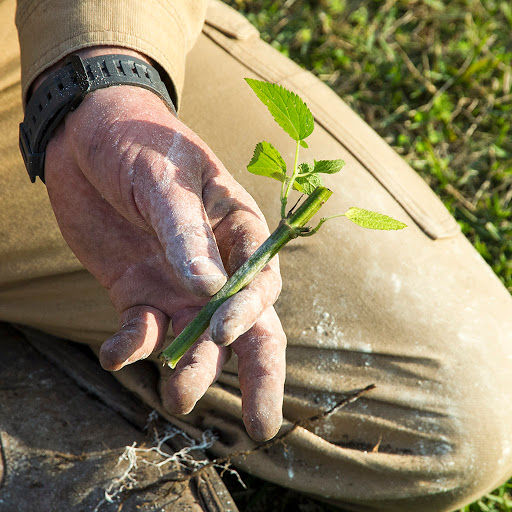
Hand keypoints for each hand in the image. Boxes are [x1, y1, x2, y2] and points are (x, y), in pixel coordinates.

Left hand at [43, 71, 284, 440]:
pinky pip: (142, 331)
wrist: (86, 135)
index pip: (261, 281)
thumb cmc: (140, 141)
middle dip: (258, 376)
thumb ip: (186, 234)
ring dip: (190, 371)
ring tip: (178, 398)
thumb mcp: (164, 179)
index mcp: (238, 230)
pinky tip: (117, 352)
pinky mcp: (139, 294)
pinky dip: (131, 347)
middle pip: (248, 328)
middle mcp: (216, 266)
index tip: (224, 328)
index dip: (249, 309)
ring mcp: (178, 284)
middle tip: (261, 426)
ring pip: (196, 341)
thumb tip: (209, 292)